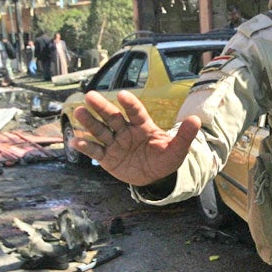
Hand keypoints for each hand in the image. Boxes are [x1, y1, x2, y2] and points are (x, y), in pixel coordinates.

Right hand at [71, 90, 201, 186]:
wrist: (155, 177)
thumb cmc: (165, 158)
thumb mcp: (177, 149)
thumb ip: (185, 136)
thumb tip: (196, 120)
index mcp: (143, 126)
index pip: (136, 112)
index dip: (130, 104)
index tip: (122, 94)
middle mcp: (126, 131)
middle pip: (113, 117)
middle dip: (102, 107)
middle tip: (90, 95)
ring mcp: (116, 143)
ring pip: (101, 131)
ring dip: (90, 122)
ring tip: (78, 112)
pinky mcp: (107, 157)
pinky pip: (95, 151)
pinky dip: (86, 147)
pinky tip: (75, 141)